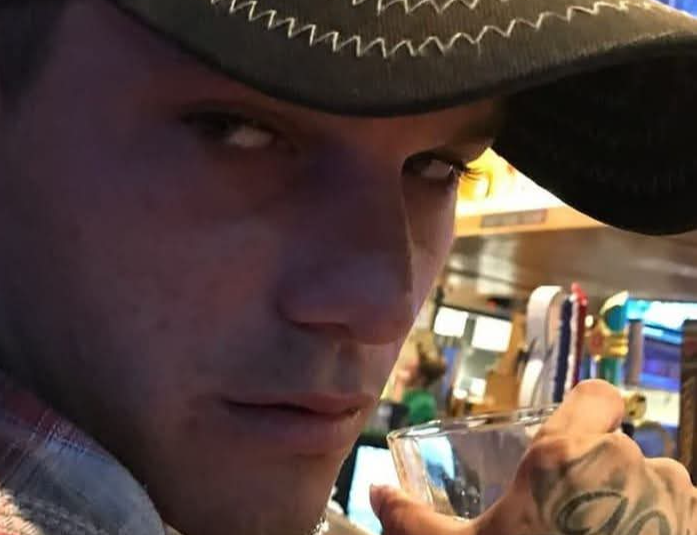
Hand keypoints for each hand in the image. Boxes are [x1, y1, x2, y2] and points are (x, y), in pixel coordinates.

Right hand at [372, 380, 696, 534]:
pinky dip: (659, 526)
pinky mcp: (694, 533)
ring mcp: (676, 504)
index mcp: (569, 456)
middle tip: (567, 515)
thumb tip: (378, 492)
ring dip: (633, 502)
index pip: (598, 395)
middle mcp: (632, 468)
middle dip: (598, 474)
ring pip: (657, 483)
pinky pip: (680, 516)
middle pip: (621, 447)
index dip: (585, 411)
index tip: (568, 442)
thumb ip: (411, 520)